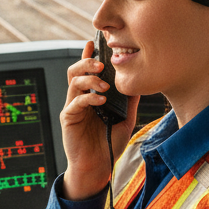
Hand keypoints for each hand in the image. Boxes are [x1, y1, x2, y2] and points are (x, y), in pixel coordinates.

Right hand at [60, 40, 138, 199]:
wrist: (98, 167)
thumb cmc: (109, 144)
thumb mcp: (126, 119)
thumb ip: (130, 101)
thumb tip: (140, 82)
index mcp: (91, 95)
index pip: (88, 70)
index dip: (90, 55)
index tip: (96, 42)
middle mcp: (79, 98)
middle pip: (75, 70)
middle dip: (87, 61)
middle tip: (102, 61)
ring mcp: (72, 107)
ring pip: (73, 82)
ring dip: (89, 78)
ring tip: (104, 83)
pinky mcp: (68, 118)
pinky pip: (75, 102)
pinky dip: (88, 98)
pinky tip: (101, 101)